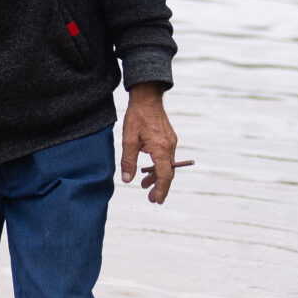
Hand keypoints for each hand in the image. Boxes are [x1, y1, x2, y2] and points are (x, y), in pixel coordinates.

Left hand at [119, 84, 177, 204]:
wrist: (147, 97)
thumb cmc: (137, 117)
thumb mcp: (128, 140)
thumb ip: (128, 161)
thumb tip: (127, 179)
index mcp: (161, 149)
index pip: (164, 175)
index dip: (161, 190)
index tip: (156, 200)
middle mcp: (169, 146)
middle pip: (168, 173)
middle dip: (160, 187)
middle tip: (152, 199)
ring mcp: (170, 142)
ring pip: (166, 165)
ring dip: (157, 176)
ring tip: (144, 184)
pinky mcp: (168, 138)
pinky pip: (166, 157)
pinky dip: (158, 165)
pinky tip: (148, 168)